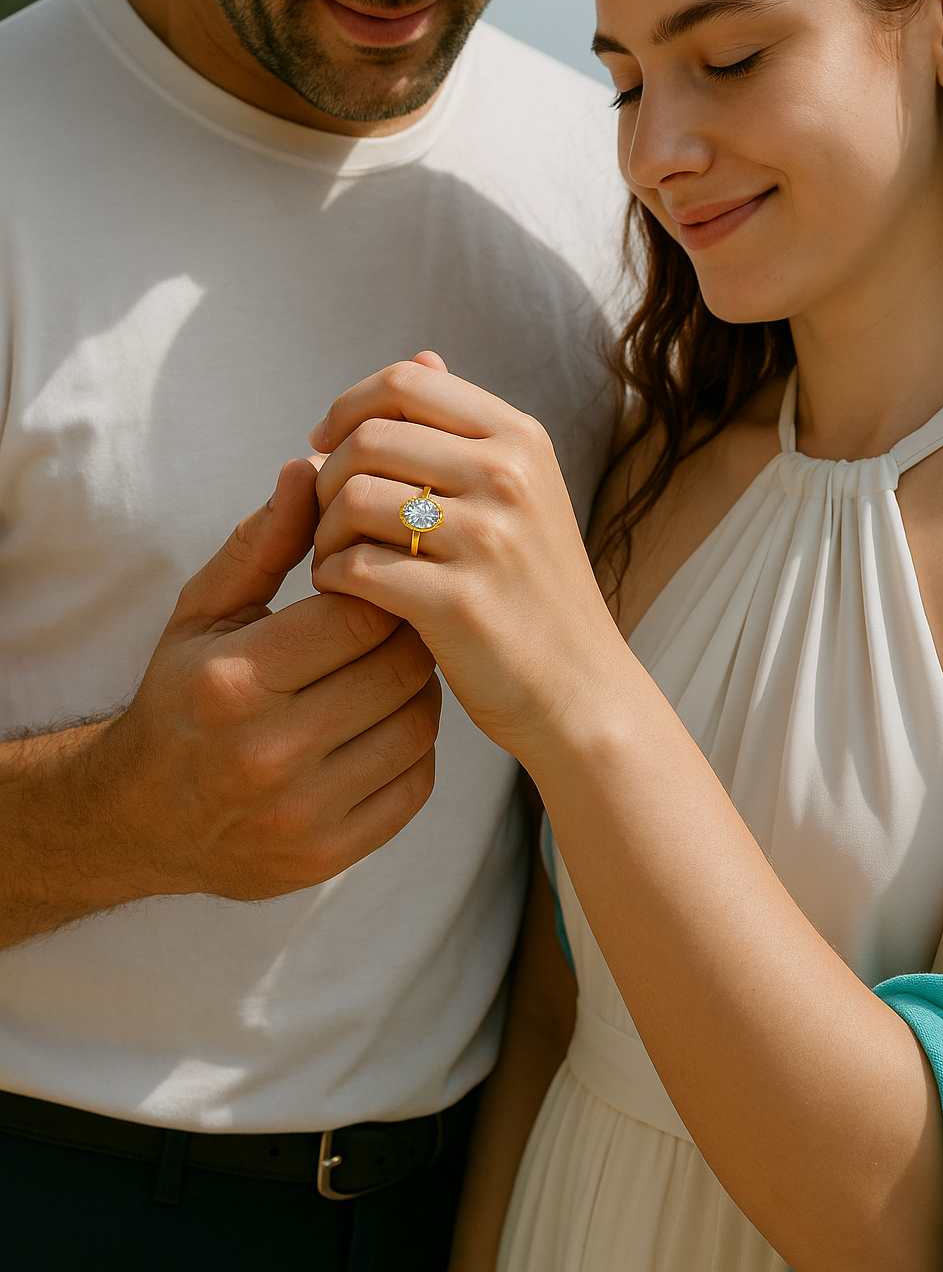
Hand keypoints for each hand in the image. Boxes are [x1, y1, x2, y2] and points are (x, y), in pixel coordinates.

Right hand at [9, 457, 439, 925]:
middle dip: (409, 632)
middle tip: (400, 618)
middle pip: (398, 669)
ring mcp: (301, 813)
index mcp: (234, 681)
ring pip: (418, 726)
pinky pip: (416, 785)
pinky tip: (386, 725)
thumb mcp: (203, 611)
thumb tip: (310, 469)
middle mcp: (267, 753)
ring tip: (392, 668)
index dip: (383, 587)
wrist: (143, 817)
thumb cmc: (181, 694)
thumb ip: (260, 542)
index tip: (380, 578)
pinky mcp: (328, 855)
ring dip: (418, 689)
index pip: (358, 615)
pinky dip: (416, 748)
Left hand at [308, 357, 626, 759]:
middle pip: (368, 438)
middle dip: (328, 477)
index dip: (348, 407)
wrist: (580, 690)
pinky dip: (332, 578)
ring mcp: (488, 539)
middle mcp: (509, 477)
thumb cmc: (533, 590)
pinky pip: (355, 566)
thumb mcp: (520, 491)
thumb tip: (421, 355)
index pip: (406, 382)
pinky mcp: (460, 603)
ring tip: (334, 557)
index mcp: (520, 439)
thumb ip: (463, 428)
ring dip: (323, 530)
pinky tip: (344, 594)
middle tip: (328, 519)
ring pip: (353, 499)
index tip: (325, 445)